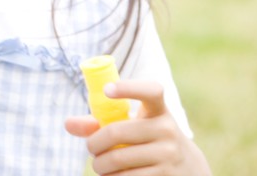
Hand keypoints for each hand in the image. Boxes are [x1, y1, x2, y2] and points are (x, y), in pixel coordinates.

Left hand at [65, 80, 211, 174]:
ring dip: (100, 165)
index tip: (107, 89)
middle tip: (91, 149)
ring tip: (100, 165)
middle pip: (115, 132)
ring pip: (117, 159)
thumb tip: (68, 124)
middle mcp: (167, 129)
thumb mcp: (133, 124)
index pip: (150, 91)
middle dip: (93, 144)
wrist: (188, 168)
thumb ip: (100, 121)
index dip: (128, 88)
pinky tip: (113, 175)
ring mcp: (169, 154)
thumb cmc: (148, 139)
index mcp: (158, 110)